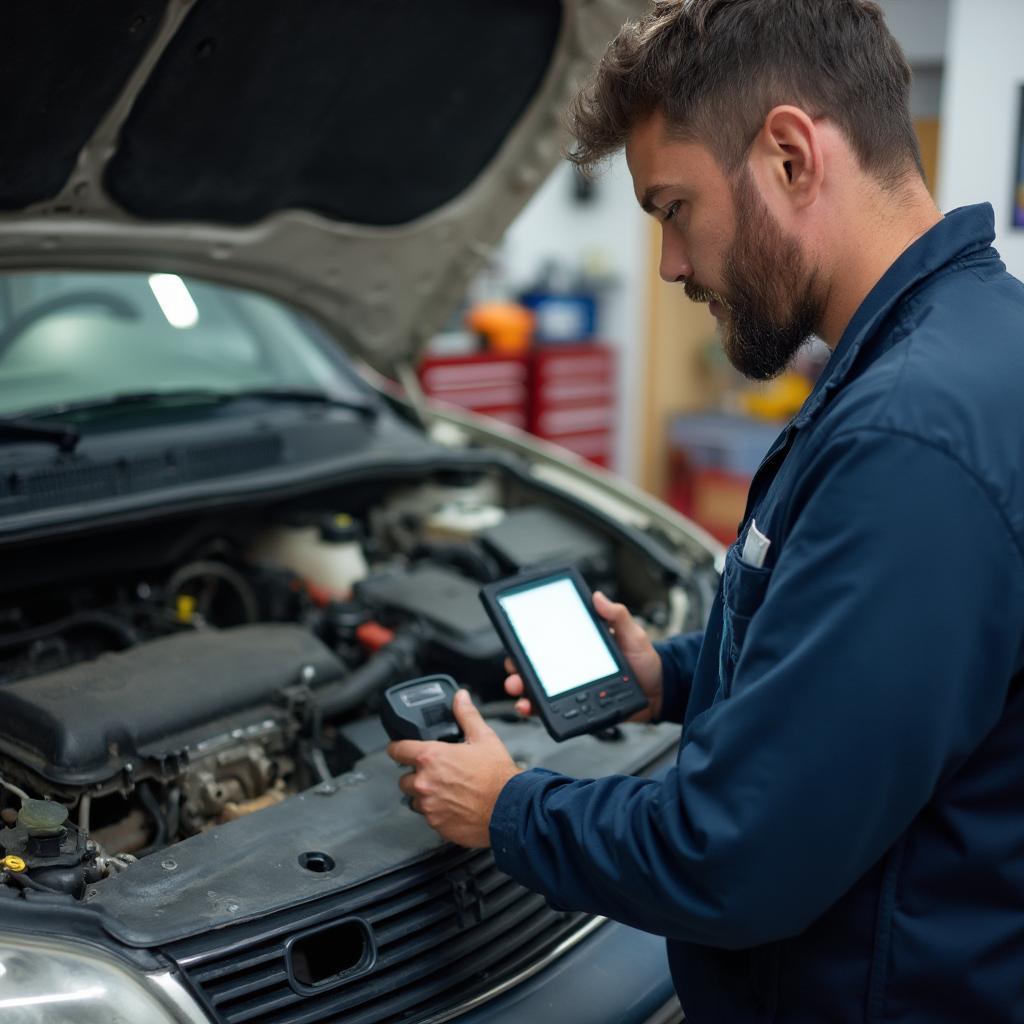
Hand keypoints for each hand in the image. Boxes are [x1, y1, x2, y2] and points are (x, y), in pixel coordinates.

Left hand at [387, 690, 520, 847]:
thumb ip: (466, 715)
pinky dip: (437, 812)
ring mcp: (429, 806)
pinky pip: (428, 817)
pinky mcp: (436, 825)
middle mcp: (425, 782)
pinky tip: (454, 805)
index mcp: (432, 757)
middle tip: (436, 773)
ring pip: (415, 799)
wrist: (511, 809)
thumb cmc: (498, 776)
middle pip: (404, 778)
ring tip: (447, 790)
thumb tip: (460, 698)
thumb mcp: (484, 737)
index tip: (399, 748)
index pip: (397, 750)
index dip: (397, 747)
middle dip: (416, 775)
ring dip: (425, 795)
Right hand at [503, 590, 663, 721]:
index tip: (515, 641)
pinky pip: (554, 710)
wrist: (659, 693)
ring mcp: (572, 688)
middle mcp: (571, 666)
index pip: (547, 643)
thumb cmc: (645, 662)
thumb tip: (598, 597)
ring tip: (520, 691)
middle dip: (518, 668)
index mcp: (578, 645)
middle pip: (536, 667)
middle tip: (514, 670)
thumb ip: (617, 615)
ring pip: (539, 690)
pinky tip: (532, 708)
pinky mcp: (578, 707)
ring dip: (523, 690)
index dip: (527, 643)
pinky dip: (538, 710)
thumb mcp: (633, 633)